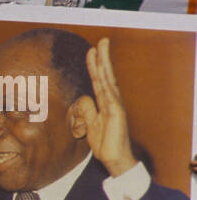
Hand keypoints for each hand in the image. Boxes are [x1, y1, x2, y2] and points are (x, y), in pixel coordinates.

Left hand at [83, 37, 136, 177]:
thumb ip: (86, 111)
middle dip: (102, 58)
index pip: (99, 79)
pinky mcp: (116, 116)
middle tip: (101, 41)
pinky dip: (106, 86)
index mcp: (106, 102)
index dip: (95, 65)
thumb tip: (83, 98)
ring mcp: (115, 107)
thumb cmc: (104, 142)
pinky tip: (103, 77)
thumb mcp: (89, 124)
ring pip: (108, 82)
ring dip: (104, 66)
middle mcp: (112, 101)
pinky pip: (109, 98)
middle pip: (106, 75)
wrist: (114, 158)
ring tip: (100, 50)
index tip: (91, 50)